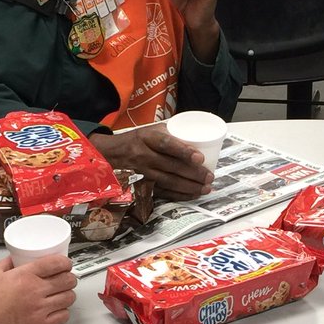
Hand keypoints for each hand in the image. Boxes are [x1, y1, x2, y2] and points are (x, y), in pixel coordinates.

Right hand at [0, 254, 76, 323]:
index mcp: (25, 276)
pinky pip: (63, 316)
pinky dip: (63, 312)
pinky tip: (57, 310)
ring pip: (69, 298)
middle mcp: (35, 291)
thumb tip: (15, 258)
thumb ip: (7, 264)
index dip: (65, 262)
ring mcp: (40, 310)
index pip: (56, 264)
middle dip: (69, 278)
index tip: (66, 264)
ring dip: (68, 294)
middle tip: (65, 279)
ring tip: (62, 294)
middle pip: (68, 280)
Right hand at [92, 125, 212, 200]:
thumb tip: (199, 139)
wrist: (114, 152)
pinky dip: (179, 195)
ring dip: (189, 186)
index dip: (184, 151)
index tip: (199, 158)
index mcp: (147, 138)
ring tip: (206, 188)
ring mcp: (144, 172)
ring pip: (169, 181)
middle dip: (193, 173)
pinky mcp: (144, 183)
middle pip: (171, 166)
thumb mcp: (152, 129)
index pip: (167, 144)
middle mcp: (144, 155)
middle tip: (210, 177)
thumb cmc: (140, 138)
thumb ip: (172, 134)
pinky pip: (163, 191)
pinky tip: (193, 195)